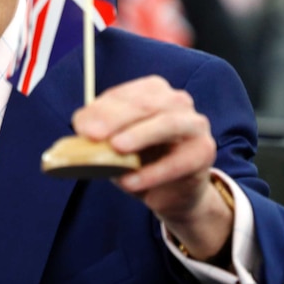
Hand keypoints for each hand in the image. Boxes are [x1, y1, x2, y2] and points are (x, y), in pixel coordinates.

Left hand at [72, 75, 233, 260]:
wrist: (171, 192)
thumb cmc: (141, 161)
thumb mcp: (115, 148)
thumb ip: (101, 139)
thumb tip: (81, 136)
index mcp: (152, 91)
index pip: (124, 94)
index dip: (101, 109)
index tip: (80, 126)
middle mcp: (176, 101)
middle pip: (145, 104)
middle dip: (115, 118)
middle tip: (93, 135)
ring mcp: (194, 124)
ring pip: (168, 123)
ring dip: (140, 135)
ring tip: (117, 148)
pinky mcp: (204, 152)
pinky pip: (178, 161)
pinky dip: (151, 173)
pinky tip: (130, 183)